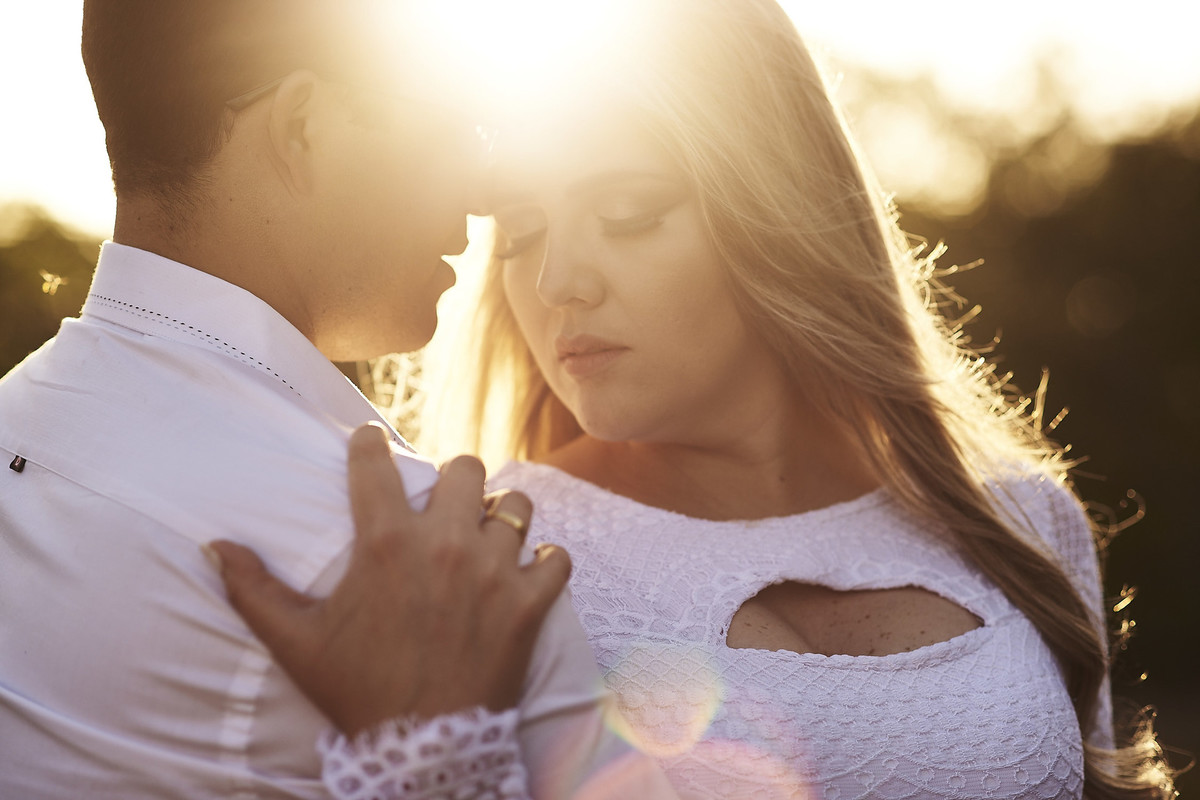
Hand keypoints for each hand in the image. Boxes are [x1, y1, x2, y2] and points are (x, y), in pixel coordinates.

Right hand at [205, 423, 571, 736]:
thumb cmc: (356, 691)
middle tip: (443, 502)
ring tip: (487, 534)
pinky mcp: (531, 604)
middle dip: (452, 479)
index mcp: (385, 543)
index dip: (370, 444)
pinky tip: (531, 569)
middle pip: (464, 468)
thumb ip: (253, 589)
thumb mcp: (296, 642)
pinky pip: (557, 558)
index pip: (376, 464)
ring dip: (500, 516)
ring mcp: (495, 571)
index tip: (370, 440)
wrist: (420, 752)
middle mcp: (444, 544)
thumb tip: (214, 545)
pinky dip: (547, 561)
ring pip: (515, 506)